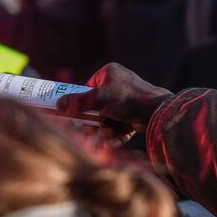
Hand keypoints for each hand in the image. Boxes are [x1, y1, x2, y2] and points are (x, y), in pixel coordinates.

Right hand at [56, 63, 172, 128]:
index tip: (74, 116)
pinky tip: (113, 143)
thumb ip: (79, 102)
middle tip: (89, 133)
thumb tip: (58, 104)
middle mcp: (118, 85)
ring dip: (105, 131)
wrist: (158, 113)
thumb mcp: (100, 99)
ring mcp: (126, 101)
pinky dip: (116, 135)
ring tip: (105, 138)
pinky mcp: (134, 116)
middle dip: (93, 123)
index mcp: (109, 73)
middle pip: (96, 107)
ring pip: (107, 119)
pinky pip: (119, 126)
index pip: (87, 88)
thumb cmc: (129, 99)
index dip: (81, 104)